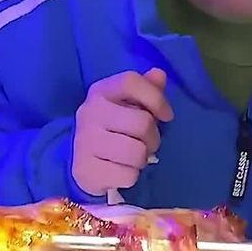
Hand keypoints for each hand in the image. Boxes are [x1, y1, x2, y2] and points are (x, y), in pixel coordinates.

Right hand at [72, 69, 173, 195]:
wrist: (84, 159)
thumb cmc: (115, 126)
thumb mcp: (130, 103)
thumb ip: (147, 88)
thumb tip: (159, 74)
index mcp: (101, 91)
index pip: (131, 82)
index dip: (155, 98)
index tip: (167, 115)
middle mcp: (90, 112)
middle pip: (142, 123)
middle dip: (153, 137)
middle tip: (148, 142)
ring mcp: (85, 141)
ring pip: (136, 153)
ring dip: (143, 158)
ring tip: (135, 156)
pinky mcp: (85, 170)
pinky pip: (128, 176)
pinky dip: (131, 176)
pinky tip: (121, 170)